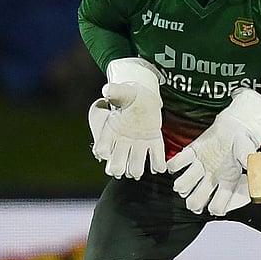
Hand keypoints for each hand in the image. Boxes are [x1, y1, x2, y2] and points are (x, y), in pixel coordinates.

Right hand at [90, 57, 165, 179]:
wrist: (144, 98)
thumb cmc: (129, 95)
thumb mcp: (122, 92)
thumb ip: (114, 92)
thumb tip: (106, 90)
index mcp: (111, 131)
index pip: (102, 149)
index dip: (104, 153)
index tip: (106, 152)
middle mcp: (122, 142)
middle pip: (116, 164)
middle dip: (119, 168)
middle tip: (124, 169)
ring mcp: (138, 145)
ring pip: (135, 166)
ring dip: (137, 169)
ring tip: (140, 168)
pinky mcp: (154, 144)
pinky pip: (156, 159)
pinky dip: (157, 165)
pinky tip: (158, 165)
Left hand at [166, 87, 260, 215]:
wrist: (236, 126)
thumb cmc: (244, 141)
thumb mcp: (248, 153)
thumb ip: (249, 163)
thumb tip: (252, 172)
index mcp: (227, 182)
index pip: (220, 204)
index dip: (215, 208)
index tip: (212, 207)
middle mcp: (212, 178)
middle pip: (198, 199)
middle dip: (193, 201)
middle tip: (190, 199)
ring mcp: (200, 167)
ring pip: (184, 184)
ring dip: (182, 184)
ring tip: (181, 182)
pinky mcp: (191, 154)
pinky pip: (177, 163)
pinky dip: (173, 165)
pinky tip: (176, 165)